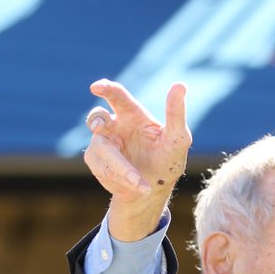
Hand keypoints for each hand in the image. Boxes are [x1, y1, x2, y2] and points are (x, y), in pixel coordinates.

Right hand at [83, 79, 190, 240]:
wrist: (155, 188)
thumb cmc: (168, 159)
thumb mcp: (177, 138)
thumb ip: (176, 113)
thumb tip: (180, 85)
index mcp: (131, 114)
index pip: (116, 96)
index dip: (105, 88)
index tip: (97, 88)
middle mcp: (113, 125)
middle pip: (97, 116)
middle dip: (94, 119)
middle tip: (98, 127)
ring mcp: (102, 143)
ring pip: (103, 150)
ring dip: (122, 168)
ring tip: (141, 183)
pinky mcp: (96, 162)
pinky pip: (103, 169)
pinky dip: (121, 180)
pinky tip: (138, 186)